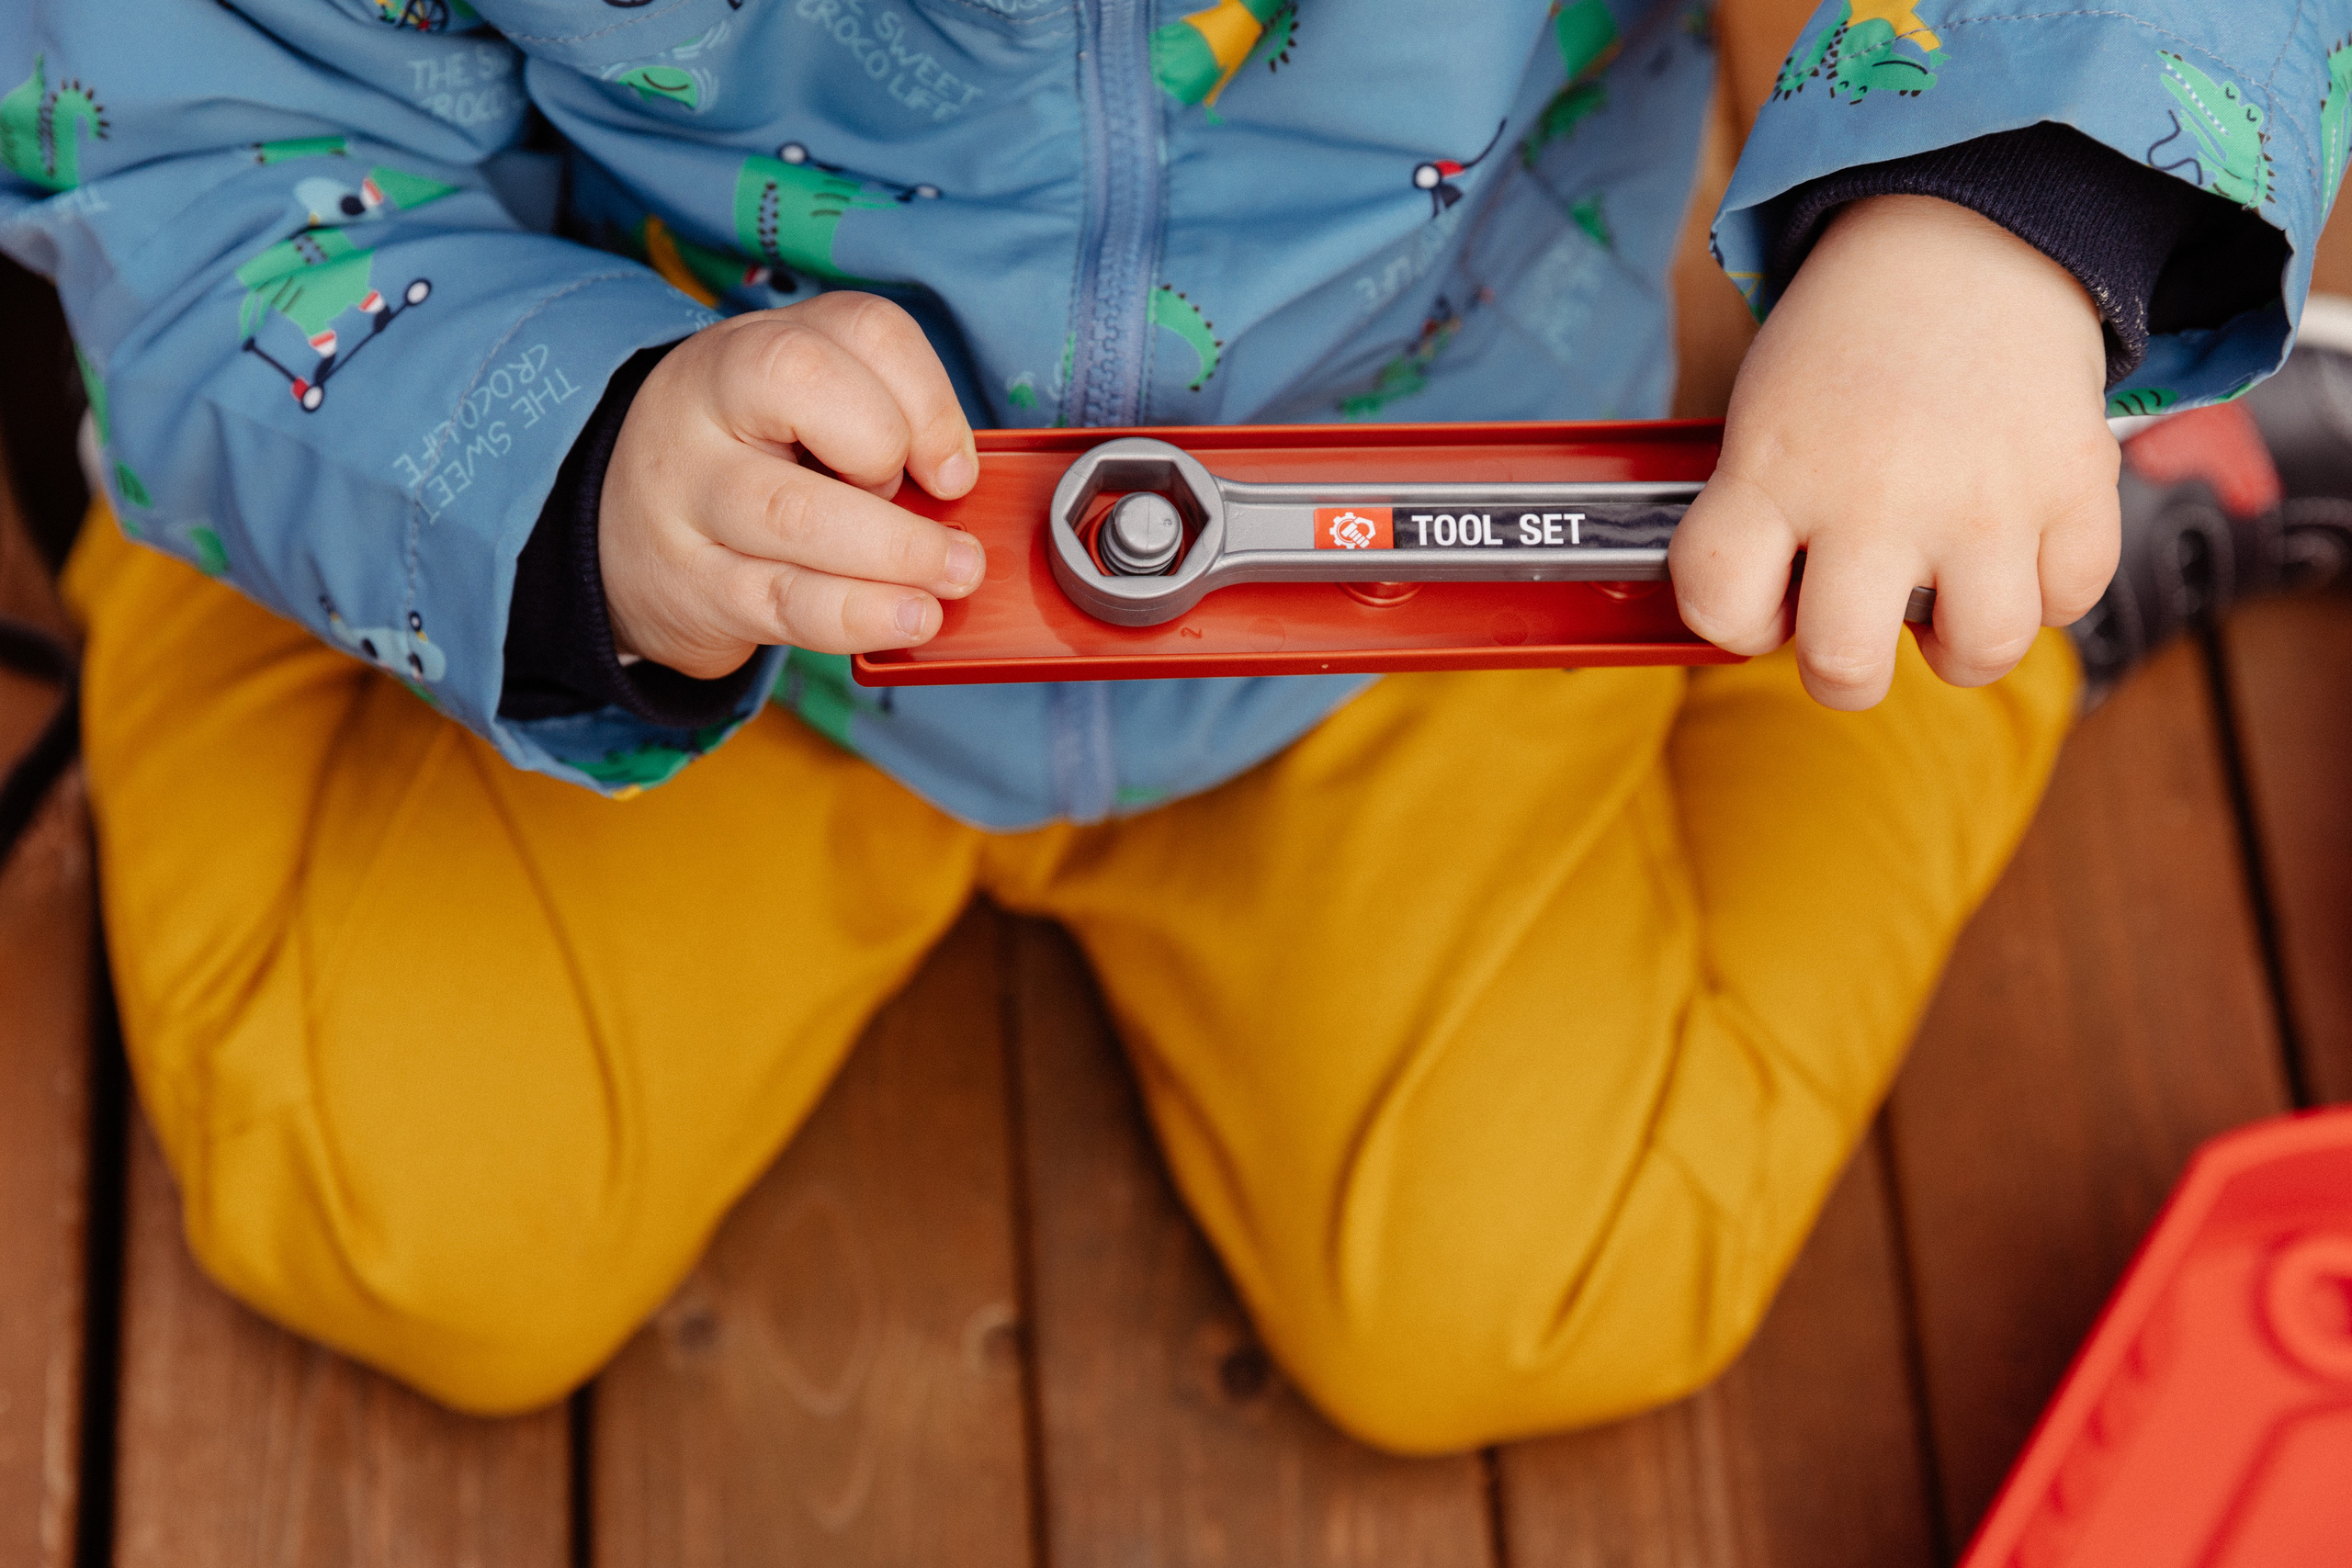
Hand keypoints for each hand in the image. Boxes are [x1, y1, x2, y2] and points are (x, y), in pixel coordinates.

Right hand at [599, 292, 983, 677]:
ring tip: (954, 577)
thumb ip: (883, 420)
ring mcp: (690, 496)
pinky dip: (856, 614)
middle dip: (895, 453)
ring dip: (896, 551)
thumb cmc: (747, 461)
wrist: (620, 530)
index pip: (862, 329)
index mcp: (755, 346)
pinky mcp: (693, 584)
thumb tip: (957, 486)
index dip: (929, 397)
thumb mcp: (802, 408)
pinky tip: (905, 618)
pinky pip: (783, 601)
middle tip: (949, 523)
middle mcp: (709, 405)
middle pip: (807, 386)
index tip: (953, 469)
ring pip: (797, 510)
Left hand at [1670, 194, 2119, 708]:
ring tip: (1947, 592)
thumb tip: (1781, 630)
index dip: (1733, 622)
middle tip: (1856, 623)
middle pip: (1844, 667)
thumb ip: (1757, 522)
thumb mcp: (1762, 423)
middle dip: (1844, 672)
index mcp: (1776, 472)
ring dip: (1959, 645)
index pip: (1716, 604)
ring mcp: (1982, 498)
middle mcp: (1875, 496)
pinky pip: (2069, 600)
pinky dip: (2045, 590)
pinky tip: (2013, 545)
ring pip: (1979, 653)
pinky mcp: (2073, 484)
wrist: (1962, 241)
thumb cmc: (1848, 355)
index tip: (1763, 594)